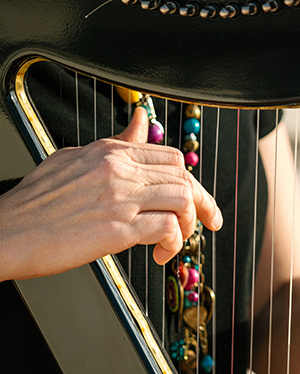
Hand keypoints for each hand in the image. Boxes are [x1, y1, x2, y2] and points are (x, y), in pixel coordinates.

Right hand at [0, 107, 221, 280]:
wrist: (6, 233)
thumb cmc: (36, 202)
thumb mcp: (74, 157)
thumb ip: (115, 142)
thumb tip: (140, 120)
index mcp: (110, 152)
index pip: (171, 158)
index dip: (190, 180)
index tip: (197, 198)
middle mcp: (119, 170)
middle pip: (184, 178)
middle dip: (202, 203)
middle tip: (206, 223)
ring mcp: (120, 198)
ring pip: (182, 199)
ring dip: (188, 224)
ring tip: (175, 240)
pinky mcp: (118, 229)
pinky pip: (168, 228)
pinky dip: (173, 243)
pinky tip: (160, 253)